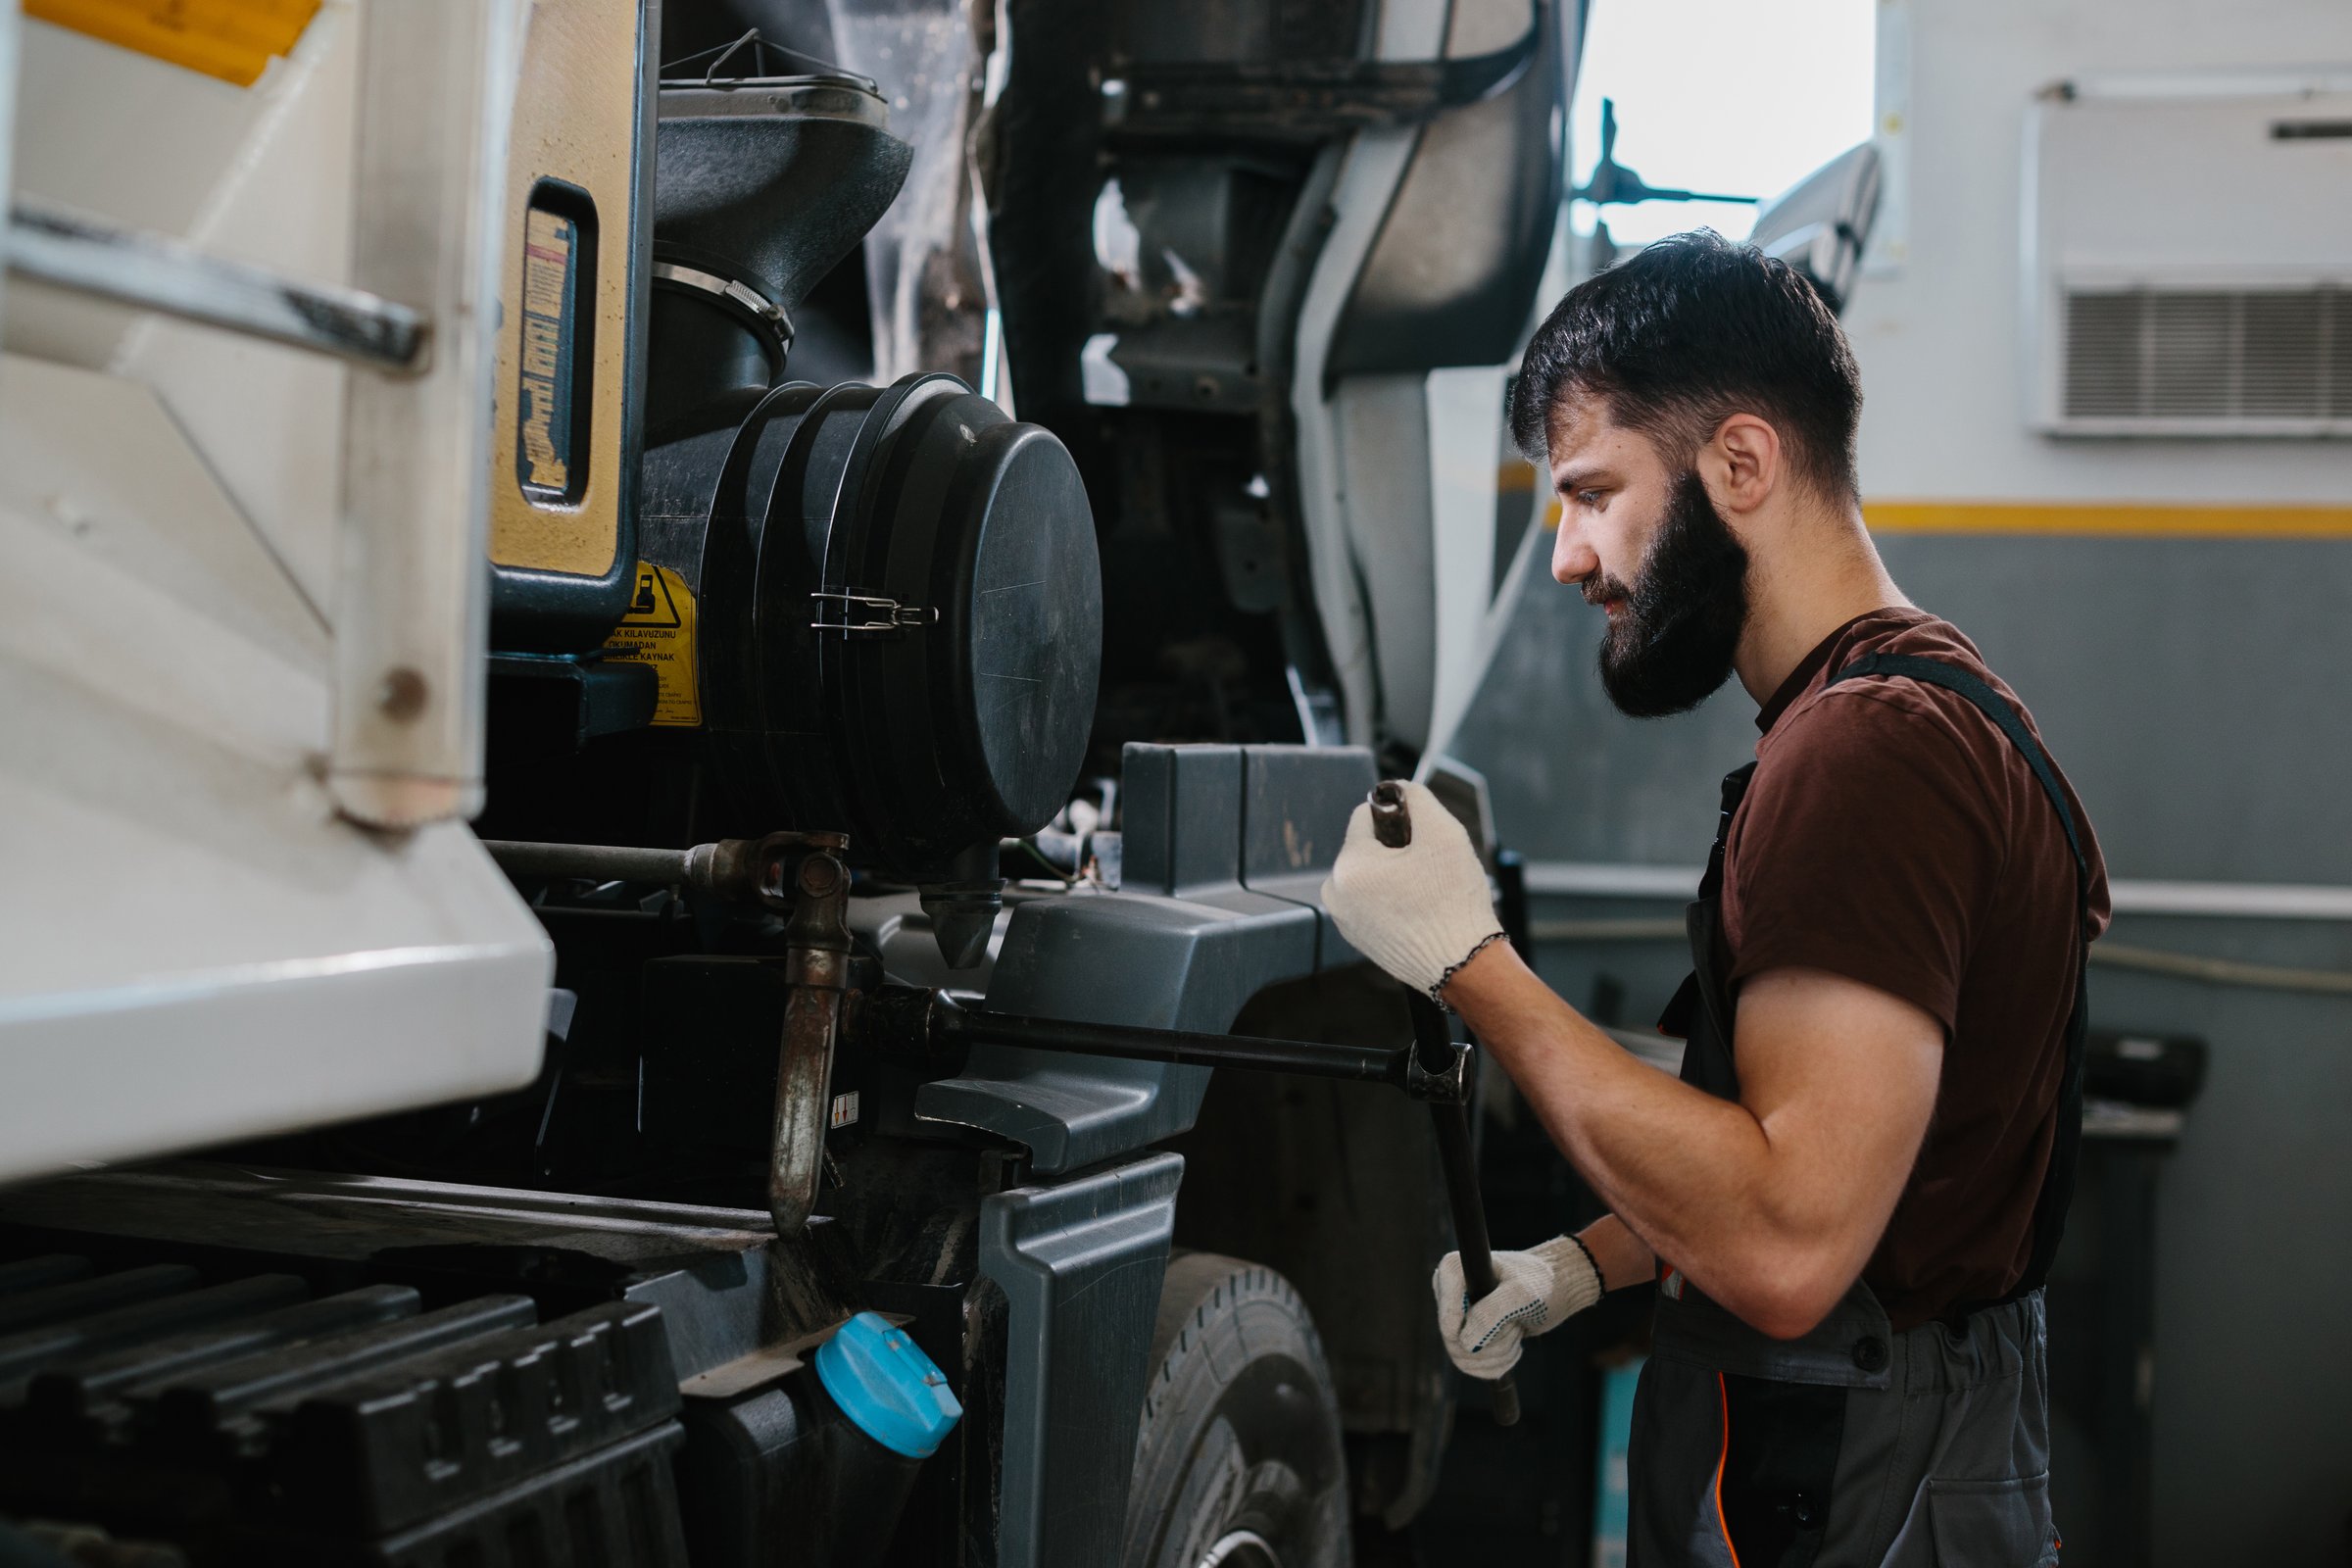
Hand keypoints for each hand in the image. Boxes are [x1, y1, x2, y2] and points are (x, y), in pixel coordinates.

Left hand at [1320, 780, 1505, 999]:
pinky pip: (1371, 902)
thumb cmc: (1453, 903)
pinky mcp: (1357, 939)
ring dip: (1393, 875)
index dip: (1398, 819)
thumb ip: (1418, 798)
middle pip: (1366, 846)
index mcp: (1349, 865)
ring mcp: (1344, 920)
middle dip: (1395, 850)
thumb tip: (1401, 788)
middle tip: (1428, 871)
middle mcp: (1336, 893)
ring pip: (1370, 874)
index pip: (1365, 815)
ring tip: (1425, 893)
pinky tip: (1418, 911)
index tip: (1421, 838)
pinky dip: (1391, 899)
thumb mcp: (1444, 833)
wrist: (1462, 964)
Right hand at [1431, 1235, 1603, 1378]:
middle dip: (1493, 1343)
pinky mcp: (1465, 1335)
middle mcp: (1447, 1293)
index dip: (1475, 1333)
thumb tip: (1465, 1343)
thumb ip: (1491, 1314)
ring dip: (1498, 1355)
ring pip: (1463, 1359)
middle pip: (1455, 1343)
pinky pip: (1471, 1367)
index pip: (1447, 1321)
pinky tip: (1513, 1347)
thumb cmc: (1539, 1283)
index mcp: (1452, 1271)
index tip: (1506, 1321)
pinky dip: (1497, 1364)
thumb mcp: (1521, 1294)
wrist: (1553, 1289)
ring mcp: (1455, 1316)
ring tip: (1517, 1332)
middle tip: (1516, 1325)